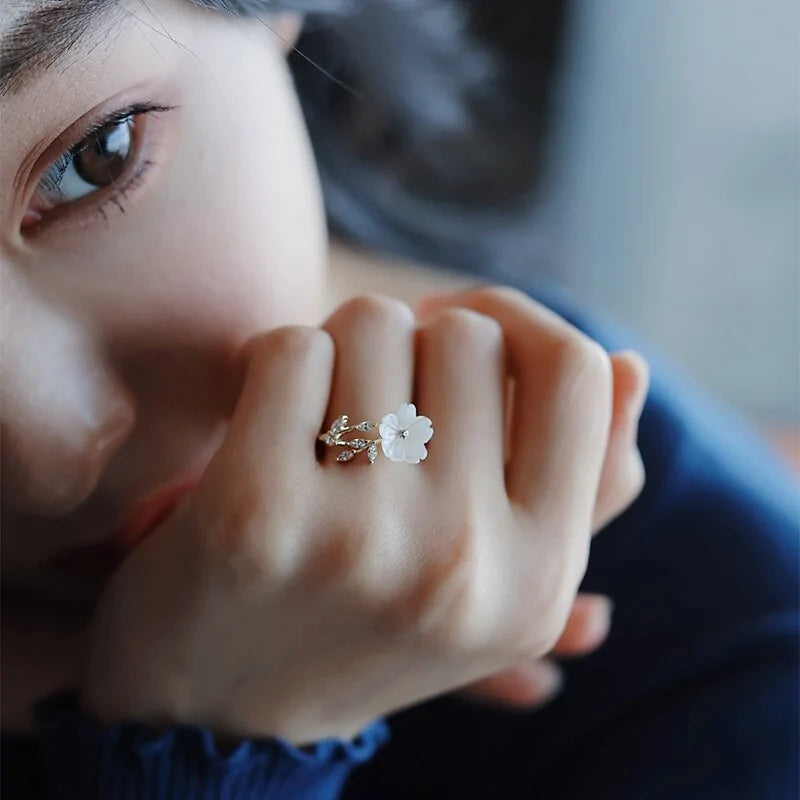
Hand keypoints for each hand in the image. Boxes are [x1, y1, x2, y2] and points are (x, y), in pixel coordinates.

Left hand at [83, 286, 641, 743]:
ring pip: (376, 324)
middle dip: (415, 340)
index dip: (522, 321)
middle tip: (375, 393)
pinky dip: (267, 362)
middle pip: (466, 334)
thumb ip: (577, 476)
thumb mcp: (493, 574)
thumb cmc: (367, 619)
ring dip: (341, 349)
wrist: (223, 709)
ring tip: (319, 416)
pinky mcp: (256, 513)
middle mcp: (465, 561)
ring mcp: (362, 539)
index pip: (576, 373)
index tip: (462, 325)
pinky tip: (256, 416)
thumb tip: (632, 360)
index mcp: (541, 576)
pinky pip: (290, 348)